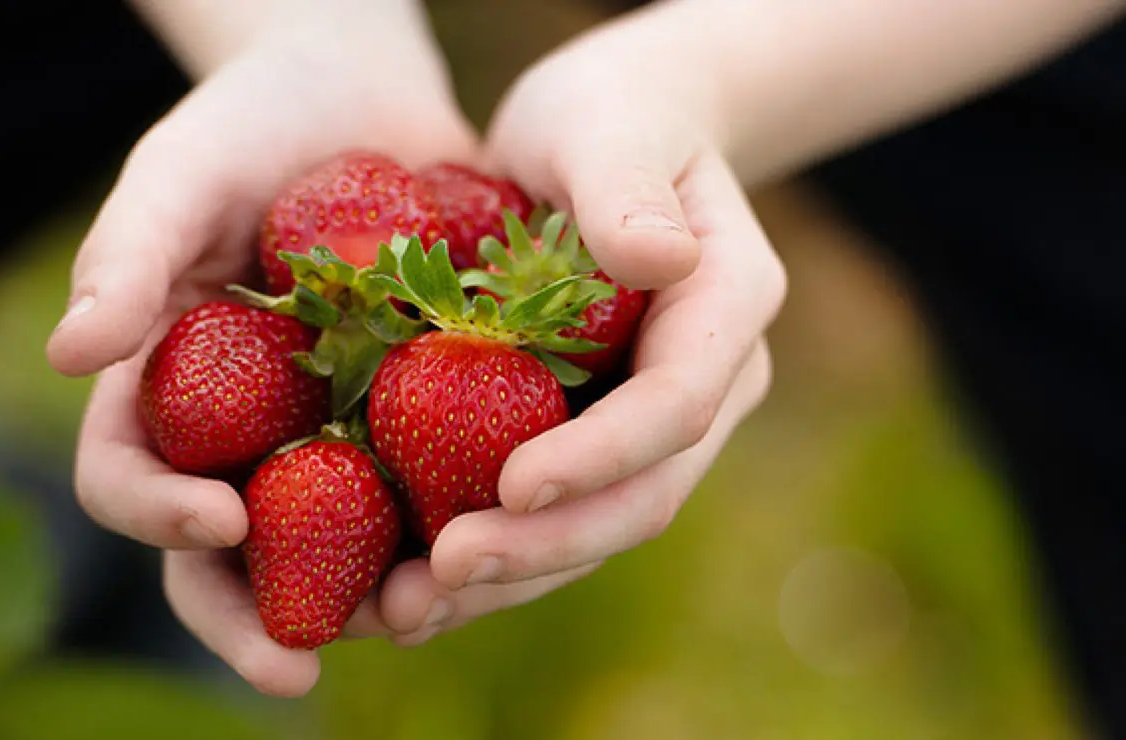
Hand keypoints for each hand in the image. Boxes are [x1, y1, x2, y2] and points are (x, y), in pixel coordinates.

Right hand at [44, 17, 475, 696]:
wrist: (365, 94)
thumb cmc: (250, 123)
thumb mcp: (183, 170)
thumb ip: (129, 252)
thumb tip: (64, 354)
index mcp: (162, 391)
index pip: (130, 479)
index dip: (159, 515)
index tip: (219, 517)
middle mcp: (241, 434)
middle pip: (230, 557)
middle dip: (257, 618)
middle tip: (296, 668)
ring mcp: (332, 435)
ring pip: (337, 550)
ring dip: (366, 599)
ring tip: (415, 620)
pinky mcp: (418, 422)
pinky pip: (430, 494)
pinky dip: (452, 529)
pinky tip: (493, 549)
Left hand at [345, 21, 786, 645]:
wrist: (603, 140)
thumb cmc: (607, 114)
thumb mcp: (609, 125)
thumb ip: (627, 187)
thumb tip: (660, 259)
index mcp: (728, 309)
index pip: (678, 403)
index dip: (600, 457)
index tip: (510, 487)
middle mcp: (707, 386)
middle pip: (640, 494)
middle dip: (544, 547)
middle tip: (442, 575)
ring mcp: (650, 426)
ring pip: (591, 529)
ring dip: (503, 579)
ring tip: (400, 613)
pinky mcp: (589, 445)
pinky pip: (542, 516)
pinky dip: (478, 556)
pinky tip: (397, 589)